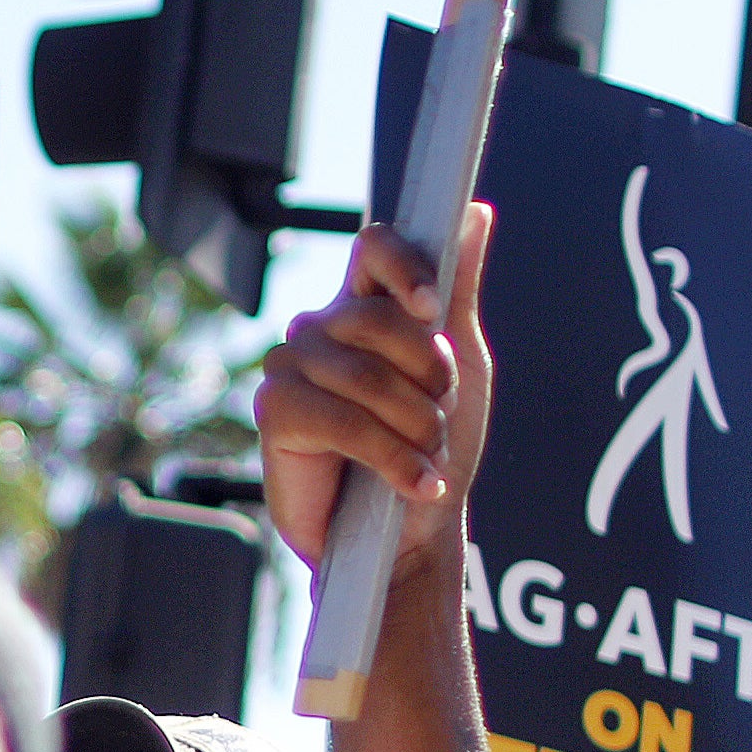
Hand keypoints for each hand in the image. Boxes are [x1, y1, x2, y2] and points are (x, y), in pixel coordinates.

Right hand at [254, 204, 493, 591]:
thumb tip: (476, 214)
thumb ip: (458, 293)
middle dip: (428, 376)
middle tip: (438, 415)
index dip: (402, 266)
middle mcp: (323, 328)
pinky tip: (413, 483)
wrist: (407, 537)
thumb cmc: (430, 449)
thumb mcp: (460, 369)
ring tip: (426, 456)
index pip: (374, 247)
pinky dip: (392, 458)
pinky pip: (340, 420)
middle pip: (375, 317)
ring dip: (416, 427)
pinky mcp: (275, 413)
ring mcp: (291, 366)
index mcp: (367, 306)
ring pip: (365, 375)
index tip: (432, 308)